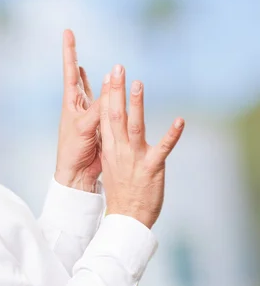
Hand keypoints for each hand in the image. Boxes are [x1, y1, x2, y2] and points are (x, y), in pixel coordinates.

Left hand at [54, 30, 101, 192]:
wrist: (77, 173)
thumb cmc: (73, 150)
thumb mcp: (84, 127)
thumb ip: (99, 108)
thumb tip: (113, 86)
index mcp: (71, 102)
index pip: (70, 71)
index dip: (70, 51)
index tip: (67, 32)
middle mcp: (78, 105)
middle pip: (77, 77)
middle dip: (75, 59)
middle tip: (73, 40)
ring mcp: (88, 115)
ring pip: (93, 90)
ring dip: (93, 78)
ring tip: (84, 65)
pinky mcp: (100, 125)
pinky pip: (106, 107)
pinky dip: (109, 98)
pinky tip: (108, 93)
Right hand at [100, 64, 184, 228]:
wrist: (126, 216)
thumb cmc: (122, 191)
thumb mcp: (112, 163)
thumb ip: (115, 144)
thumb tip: (117, 128)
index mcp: (110, 148)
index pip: (105, 117)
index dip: (107, 95)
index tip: (108, 76)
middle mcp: (119, 150)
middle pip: (116, 116)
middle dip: (116, 91)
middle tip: (117, 69)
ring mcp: (135, 158)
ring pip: (135, 127)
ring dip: (136, 105)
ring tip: (138, 84)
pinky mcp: (152, 168)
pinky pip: (163, 148)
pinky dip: (172, 135)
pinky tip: (180, 121)